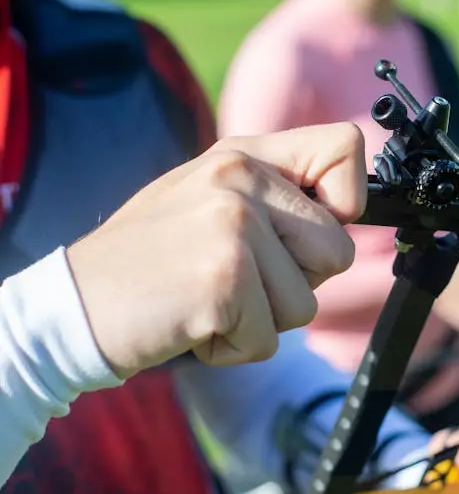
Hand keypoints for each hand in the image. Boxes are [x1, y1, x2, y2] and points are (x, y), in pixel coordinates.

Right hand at [66, 123, 366, 378]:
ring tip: (208, 298)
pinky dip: (233, 347)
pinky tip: (192, 322)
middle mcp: (242, 180)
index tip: (305, 232)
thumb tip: (351, 208)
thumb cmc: (151, 259)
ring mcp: (233, 227)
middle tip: (234, 277)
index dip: (346, 201)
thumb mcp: (211, 198)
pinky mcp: (224, 279)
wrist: (73, 304)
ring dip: (260, 320)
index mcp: (244, 155)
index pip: (345, 146)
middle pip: (338, 251)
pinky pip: (268, 340)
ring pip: (307, 305)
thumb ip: (277, 194)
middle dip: (296, 283)